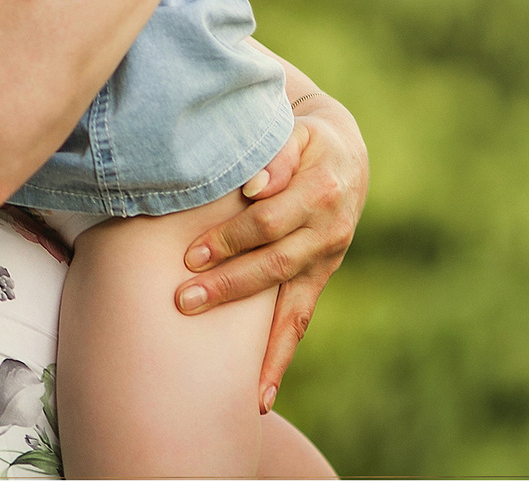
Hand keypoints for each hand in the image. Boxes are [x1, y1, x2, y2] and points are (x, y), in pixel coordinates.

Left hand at [174, 96, 366, 413]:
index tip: (191, 254)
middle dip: (228, 286)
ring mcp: (327, 261)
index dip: (231, 238)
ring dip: (255, 340)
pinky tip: (259, 395)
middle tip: (184, 301)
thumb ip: (278, 154)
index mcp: (320, 192)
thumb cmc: (303, 139)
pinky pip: (299, 323)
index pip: (269, 222)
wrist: (343, 153)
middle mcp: (329, 232)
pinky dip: (278, 359)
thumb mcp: (295, 133)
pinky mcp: (320, 279)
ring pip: (290, 308)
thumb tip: (255, 185)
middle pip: (274, 265)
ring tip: (225, 374)